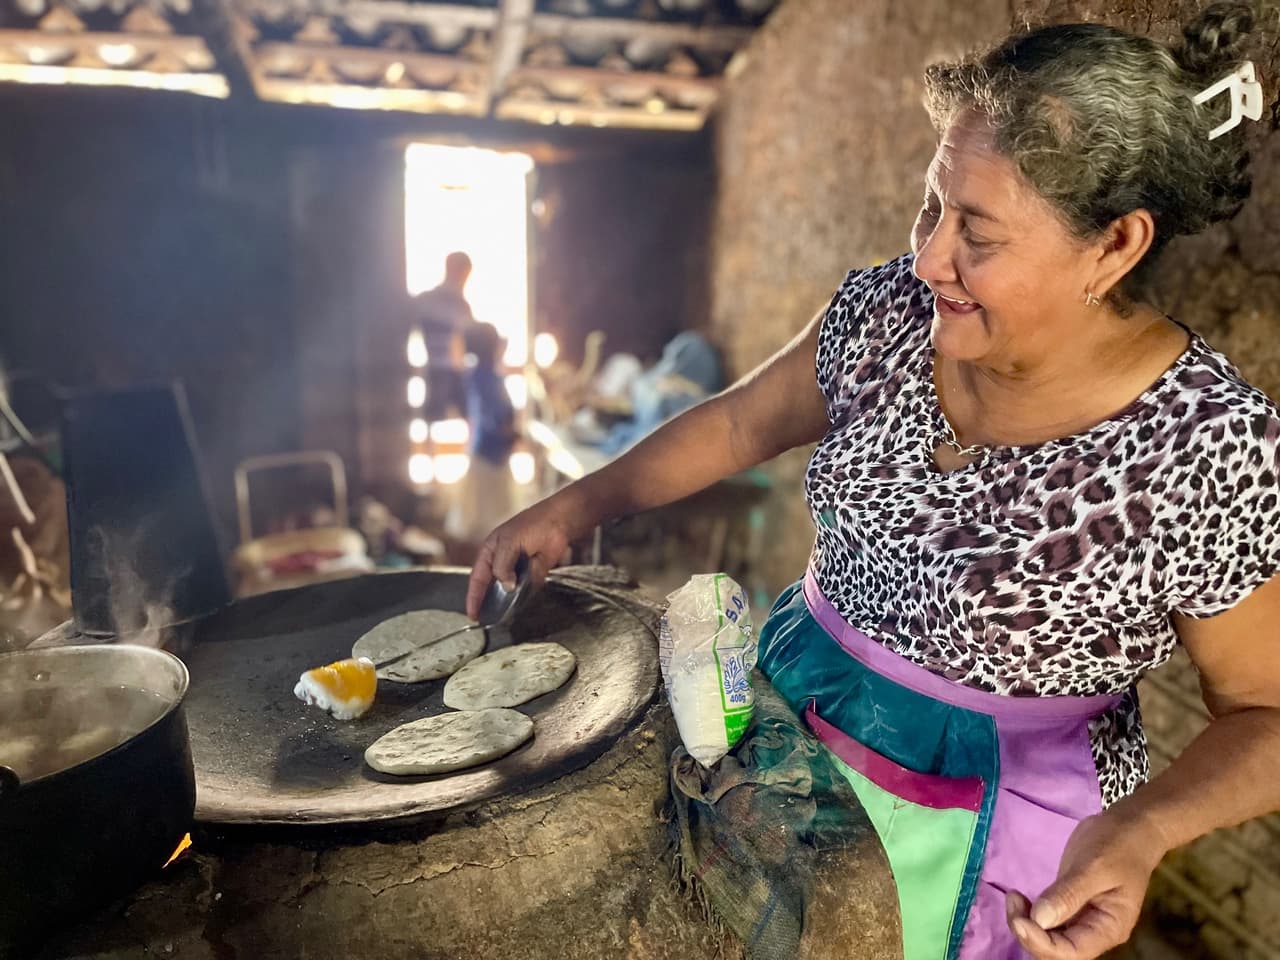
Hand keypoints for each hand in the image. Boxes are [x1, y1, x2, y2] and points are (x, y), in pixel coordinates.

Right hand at [465, 496, 579, 618]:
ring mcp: (518, 568)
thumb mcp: (510, 543)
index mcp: (490, 552)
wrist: (560, 522)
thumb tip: (506, 586)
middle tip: (487, 620)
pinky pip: (526, 588)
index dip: (473, 597)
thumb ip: (503, 565)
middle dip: (489, 602)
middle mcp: (502, 561)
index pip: (477, 578)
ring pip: (509, 590)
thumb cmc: (532, 525)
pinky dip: (525, 595)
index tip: (473, 614)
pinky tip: (522, 603)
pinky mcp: (533, 573)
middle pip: (491, 586)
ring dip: (508, 601)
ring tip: (504, 616)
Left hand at [1005, 802, 1167, 959]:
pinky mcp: (1070, 908)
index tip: (1020, 919)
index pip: (1072, 952)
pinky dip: (1030, 915)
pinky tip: (1020, 898)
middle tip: (1012, 899)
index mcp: (1109, 928)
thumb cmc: (1118, 845)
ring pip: (1048, 939)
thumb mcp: (1094, 866)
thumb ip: (1069, 894)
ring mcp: (1082, 921)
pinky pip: (1047, 923)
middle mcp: (1095, 932)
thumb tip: (1040, 920)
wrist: (1129, 828)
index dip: (1041, 943)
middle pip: (1057, 951)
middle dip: (1029, 933)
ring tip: (1014, 897)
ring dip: (1025, 924)